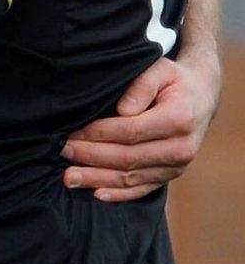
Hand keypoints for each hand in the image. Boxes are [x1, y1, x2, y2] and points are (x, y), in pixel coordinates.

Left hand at [62, 55, 219, 200]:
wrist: (200, 98)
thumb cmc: (173, 81)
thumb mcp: (160, 70)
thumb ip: (141, 85)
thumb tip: (123, 109)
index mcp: (178, 119)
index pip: (130, 131)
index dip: (98, 134)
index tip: (72, 133)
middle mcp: (181, 147)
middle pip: (128, 158)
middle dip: (91, 156)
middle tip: (62, 152)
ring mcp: (177, 166)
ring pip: (132, 177)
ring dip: (98, 179)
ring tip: (69, 177)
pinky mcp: (171, 175)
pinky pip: (143, 189)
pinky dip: (119, 194)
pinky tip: (97, 194)